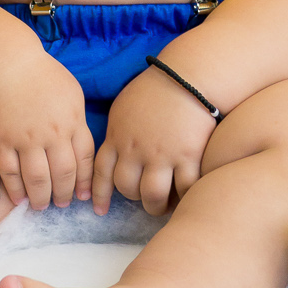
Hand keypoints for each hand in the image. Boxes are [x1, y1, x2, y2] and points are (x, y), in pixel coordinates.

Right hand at [0, 54, 93, 210]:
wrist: (6, 63)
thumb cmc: (41, 75)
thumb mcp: (71, 92)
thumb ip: (78, 120)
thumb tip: (82, 147)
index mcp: (73, 120)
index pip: (85, 159)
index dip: (86, 181)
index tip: (83, 196)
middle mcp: (52, 133)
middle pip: (64, 174)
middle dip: (64, 194)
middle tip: (62, 204)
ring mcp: (26, 139)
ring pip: (38, 179)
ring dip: (41, 198)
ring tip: (41, 205)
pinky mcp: (1, 141)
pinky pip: (10, 174)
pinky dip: (15, 190)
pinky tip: (19, 199)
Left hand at [93, 64, 218, 216]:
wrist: (186, 75)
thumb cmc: (155, 88)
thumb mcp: (123, 107)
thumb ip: (117, 132)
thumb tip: (113, 149)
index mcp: (117, 136)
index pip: (101, 172)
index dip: (100, 195)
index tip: (100, 211)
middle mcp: (136, 149)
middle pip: (127, 188)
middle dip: (134, 197)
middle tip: (144, 197)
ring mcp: (161, 154)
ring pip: (152, 196)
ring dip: (156, 205)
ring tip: (163, 205)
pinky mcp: (188, 155)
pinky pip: (184, 188)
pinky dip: (184, 196)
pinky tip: (185, 195)